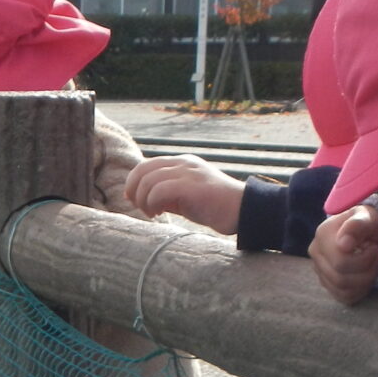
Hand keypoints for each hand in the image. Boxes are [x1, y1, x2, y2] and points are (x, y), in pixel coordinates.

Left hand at [126, 155, 245, 229]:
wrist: (243, 210)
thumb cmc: (215, 207)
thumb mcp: (186, 197)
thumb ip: (167, 194)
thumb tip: (143, 199)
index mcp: (182, 162)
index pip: (147, 165)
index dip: (134, 182)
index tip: (133, 199)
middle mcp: (184, 163)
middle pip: (143, 169)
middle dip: (134, 190)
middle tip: (139, 207)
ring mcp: (188, 172)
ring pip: (149, 180)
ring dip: (143, 200)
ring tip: (152, 213)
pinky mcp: (192, 186)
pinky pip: (160, 190)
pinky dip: (152, 203)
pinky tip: (158, 213)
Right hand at [311, 204, 377, 304]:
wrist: (362, 230)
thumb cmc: (365, 222)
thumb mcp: (366, 217)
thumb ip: (356, 226)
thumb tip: (344, 244)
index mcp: (323, 235)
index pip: (341, 262)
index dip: (365, 259)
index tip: (374, 247)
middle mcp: (316, 254)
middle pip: (341, 279)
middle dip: (367, 271)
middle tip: (377, 257)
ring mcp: (319, 270)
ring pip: (343, 290)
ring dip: (365, 281)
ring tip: (372, 266)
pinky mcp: (327, 283)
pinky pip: (343, 297)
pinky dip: (359, 291)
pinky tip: (365, 277)